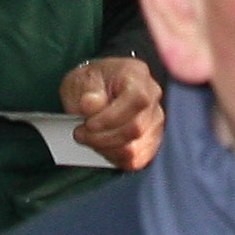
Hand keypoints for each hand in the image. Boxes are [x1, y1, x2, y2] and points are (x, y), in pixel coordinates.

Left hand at [58, 56, 163, 170]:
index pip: (137, 99)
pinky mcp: (151, 141)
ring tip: (88, 139)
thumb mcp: (81, 79)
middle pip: (136, 128)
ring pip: (135, 148)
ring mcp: (155, 121)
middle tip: (80, 133)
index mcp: (137, 74)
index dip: (112, 117)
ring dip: (106, 149)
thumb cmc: (90, 83)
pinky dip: (114, 157)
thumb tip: (91, 105)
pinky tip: (101, 147)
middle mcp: (152, 97)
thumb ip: (87, 90)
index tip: (89, 124)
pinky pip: (136, 159)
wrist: (95, 90)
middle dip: (102, 137)